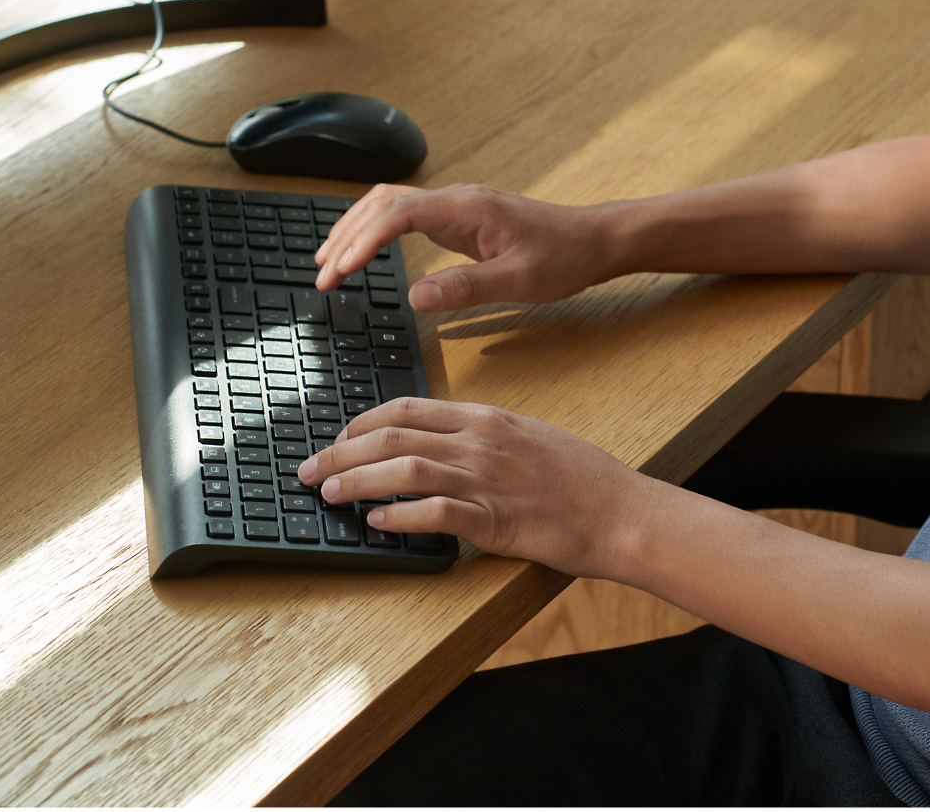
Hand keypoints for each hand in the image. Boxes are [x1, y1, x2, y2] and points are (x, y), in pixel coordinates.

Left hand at [297, 397, 645, 577]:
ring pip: (403, 469)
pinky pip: (433, 513)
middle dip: (340, 450)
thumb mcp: (532, 439)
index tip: (338, 436)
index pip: (408, 408)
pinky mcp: (493, 519)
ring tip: (328, 492)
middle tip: (309, 468)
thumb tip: (443, 446)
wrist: (620, 510)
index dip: (361, 421)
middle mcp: (481, 442)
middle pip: (393, 435)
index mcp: (488, 418)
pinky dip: (398, 515)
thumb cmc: (582, 479)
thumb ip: (486, 438)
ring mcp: (486, 479)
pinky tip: (375, 522)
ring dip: (357, 480)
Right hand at [314, 183, 617, 309]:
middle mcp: (457, 199)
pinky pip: (406, 214)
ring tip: (328, 263)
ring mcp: (457, 205)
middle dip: (347, 235)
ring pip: (391, 203)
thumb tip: (415, 297)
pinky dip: (377, 230)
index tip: (337, 270)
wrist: (595, 240)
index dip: (362, 240)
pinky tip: (365, 251)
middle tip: (321, 276)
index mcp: (468, 208)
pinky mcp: (460, 217)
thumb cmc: (565, 258)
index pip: (397, 213)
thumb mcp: (520, 281)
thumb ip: (467, 288)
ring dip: (356, 228)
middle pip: (384, 203)